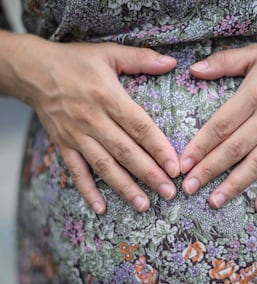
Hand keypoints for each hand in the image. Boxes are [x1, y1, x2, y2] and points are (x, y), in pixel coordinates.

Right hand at [10, 34, 178, 213]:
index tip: (175, 167)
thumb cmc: (75, 61)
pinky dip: (87, 190)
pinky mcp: (63, 144)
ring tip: (144, 206)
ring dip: (125, 188)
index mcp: (108, 96)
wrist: (33, 70)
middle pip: (126, 152)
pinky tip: (100, 208)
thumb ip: (141, 58)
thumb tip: (172, 62)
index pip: (139, 127)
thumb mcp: (109, 52)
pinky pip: (76, 171)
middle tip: (169, 193)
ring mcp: (76, 135)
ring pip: (104, 166)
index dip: (159, 148)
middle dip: (149, 175)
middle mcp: (92, 119)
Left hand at [180, 41, 256, 210]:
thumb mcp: (255, 53)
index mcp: (254, 95)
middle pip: (234, 149)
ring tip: (215, 201)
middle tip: (188, 188)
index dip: (200, 145)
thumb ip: (223, 61)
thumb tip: (193, 70)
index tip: (183, 163)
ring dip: (235, 184)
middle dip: (209, 170)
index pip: (221, 125)